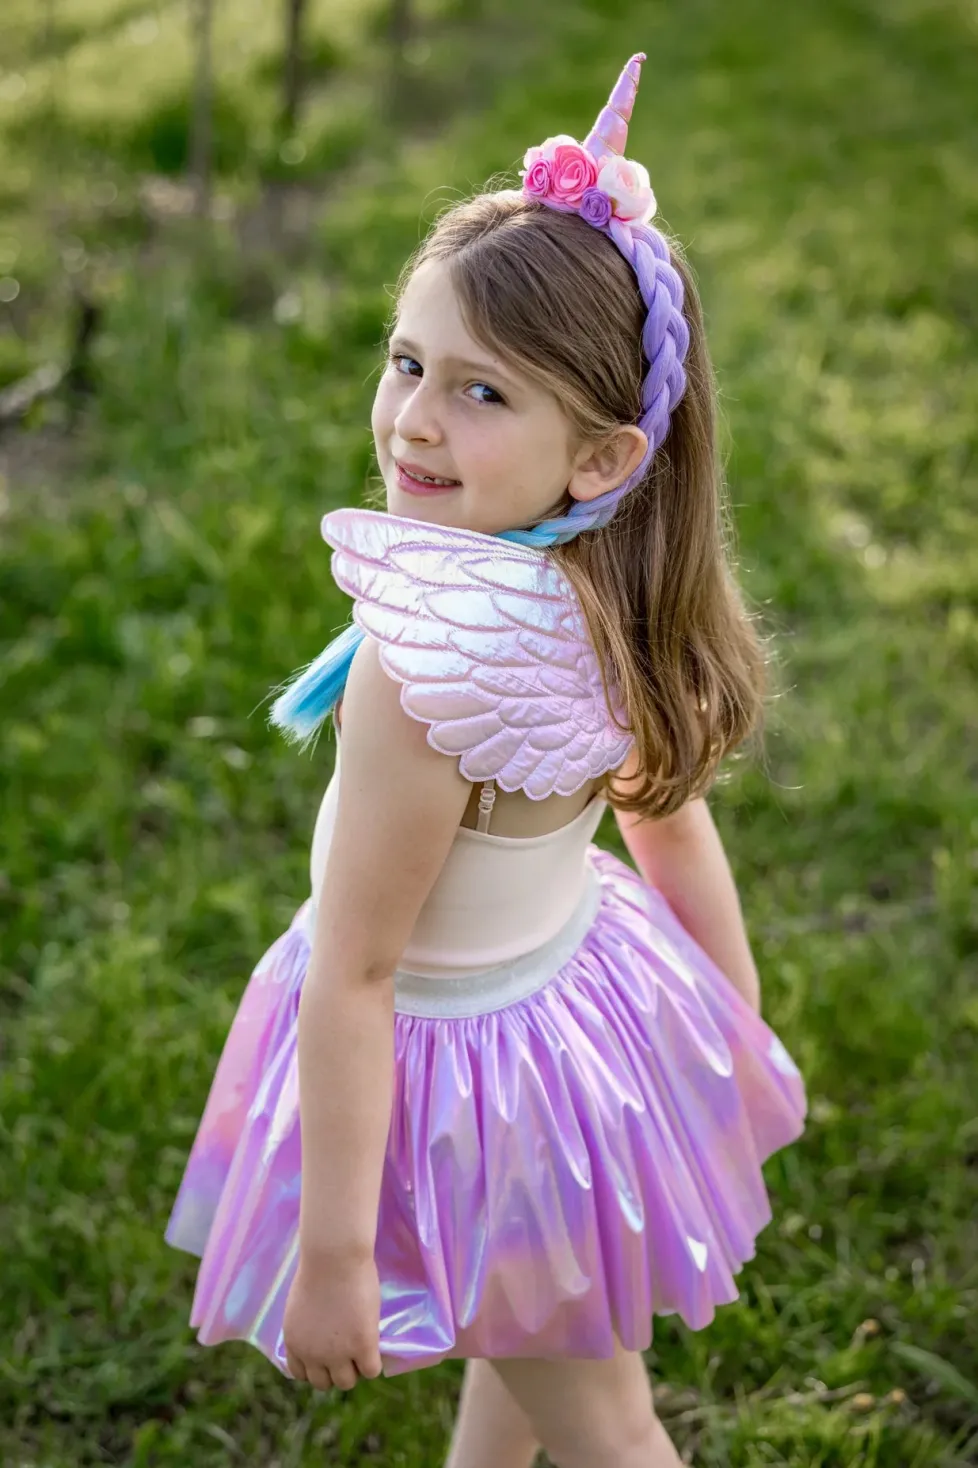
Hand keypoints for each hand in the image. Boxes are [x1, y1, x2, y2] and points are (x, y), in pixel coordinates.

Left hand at [283, 1252, 382, 1391]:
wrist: (334, 1257)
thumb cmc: (319, 1269)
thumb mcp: (302, 1306)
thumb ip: (309, 1328)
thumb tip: (322, 1335)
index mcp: (294, 1343)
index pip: (301, 1374)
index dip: (316, 1366)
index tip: (327, 1355)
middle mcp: (312, 1355)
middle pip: (324, 1383)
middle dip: (335, 1369)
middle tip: (348, 1349)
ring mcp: (338, 1354)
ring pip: (347, 1382)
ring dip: (355, 1368)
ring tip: (363, 1347)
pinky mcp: (363, 1347)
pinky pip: (371, 1370)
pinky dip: (374, 1362)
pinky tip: (375, 1343)